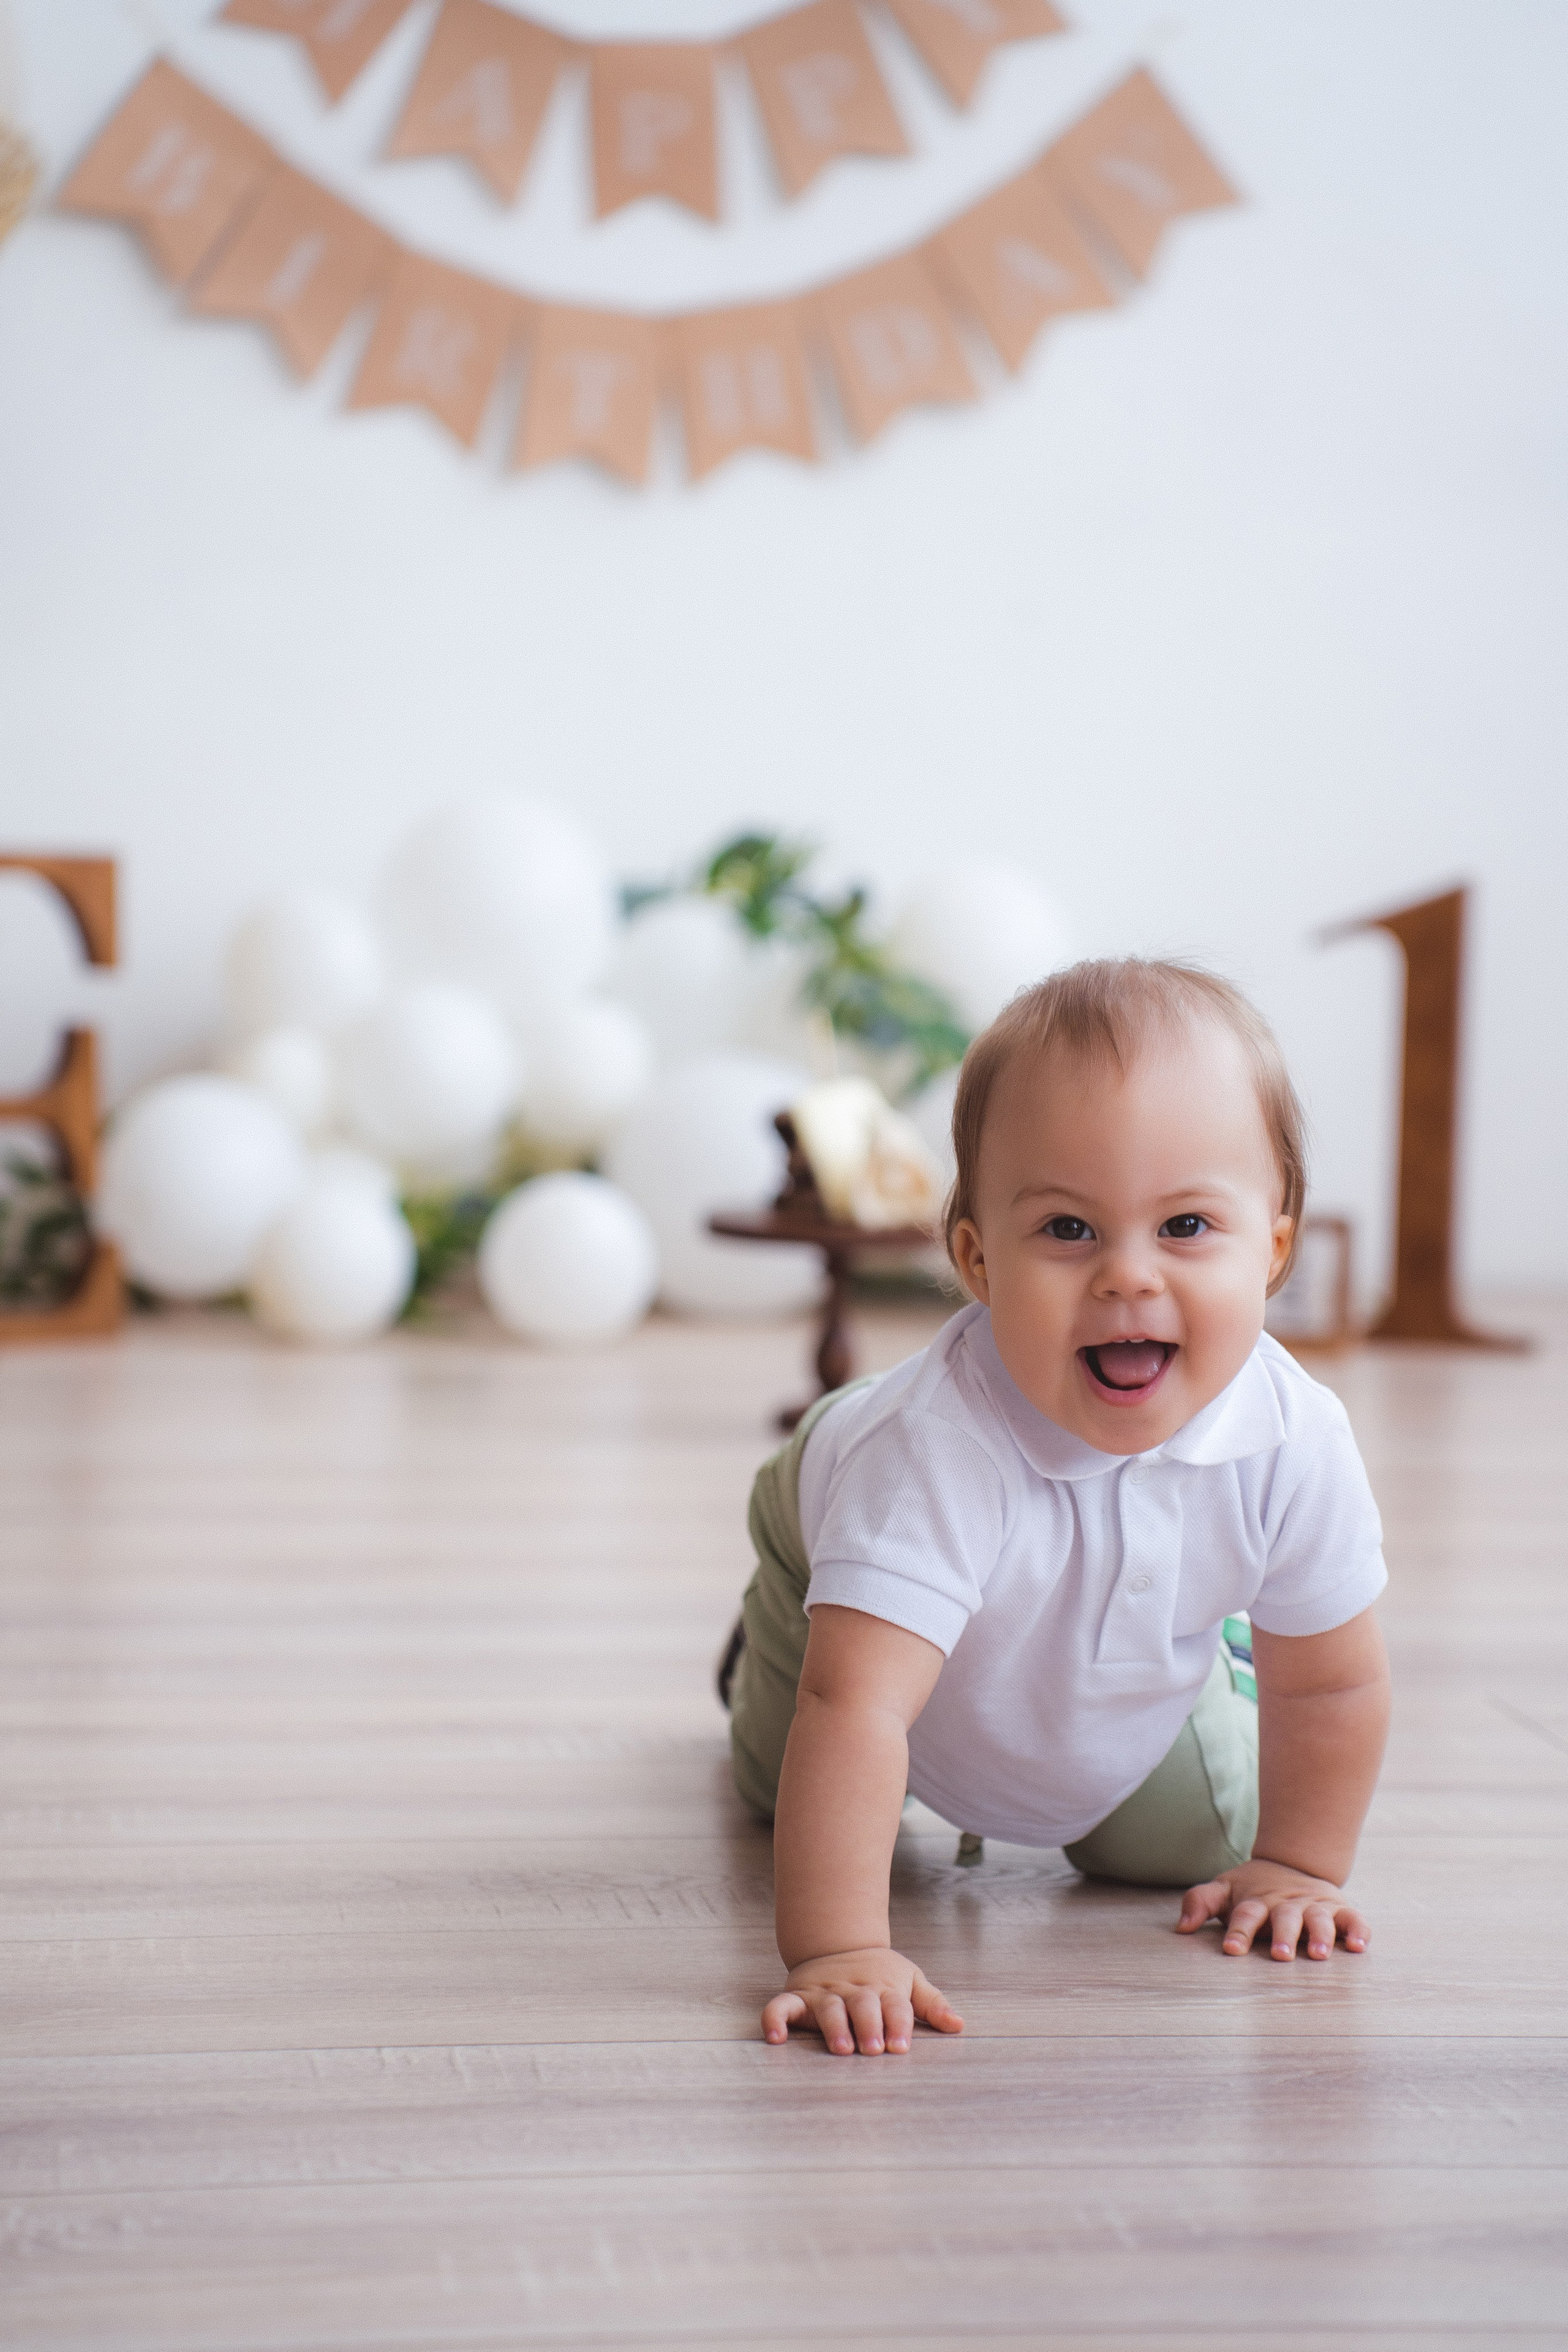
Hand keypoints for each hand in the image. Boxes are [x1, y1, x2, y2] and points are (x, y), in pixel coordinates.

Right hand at [761, 1947, 963, 2053]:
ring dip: (835, 2027)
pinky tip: (775, 2038)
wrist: (837, 1942)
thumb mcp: (910, 1980)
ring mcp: (824, 1992)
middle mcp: (854, 1989)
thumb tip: (959, 2025)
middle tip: (873, 2049)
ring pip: (829, 2007)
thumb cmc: (880, 1973)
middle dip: (869, 2026)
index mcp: (883, 1987)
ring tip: (842, 2048)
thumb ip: (932, 2004)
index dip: (898, 2024)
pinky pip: (781, 2006)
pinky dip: (775, 2019)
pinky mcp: (798, 1996)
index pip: (895, 2005)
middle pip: (863, 2004)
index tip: (900, 2046)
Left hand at [1176, 1856, 1368, 1961]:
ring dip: (1321, 1935)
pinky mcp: (1339, 1909)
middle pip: (1285, 1918)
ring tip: (1319, 1954)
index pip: (1245, 1915)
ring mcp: (1315, 1906)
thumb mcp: (1224, 1890)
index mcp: (1257, 1901)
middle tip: (1280, 1955)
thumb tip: (1180, 1927)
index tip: (1231, 1949)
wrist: (1292, 1863)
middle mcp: (1287, 1904)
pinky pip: (1353, 1920)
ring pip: (1320, 1919)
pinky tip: (1358, 1947)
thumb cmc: (1253, 1889)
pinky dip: (1358, 1932)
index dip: (1238, 1931)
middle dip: (1283, 1936)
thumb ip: (1200, 1903)